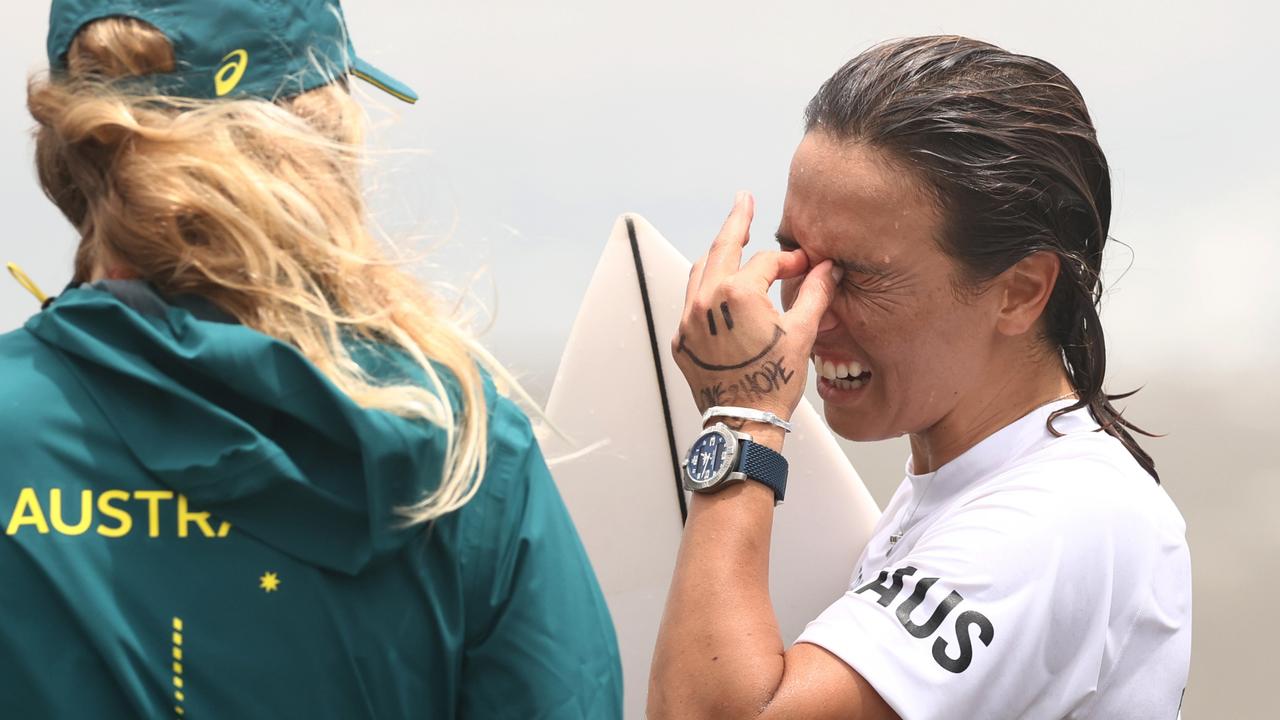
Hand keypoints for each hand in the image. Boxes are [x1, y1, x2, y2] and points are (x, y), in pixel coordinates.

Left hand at [671, 191, 841, 427]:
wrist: (743, 422)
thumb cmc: (773, 382)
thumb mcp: (802, 332)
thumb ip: (815, 293)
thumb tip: (828, 269)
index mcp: (737, 293)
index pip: (766, 262)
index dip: (790, 261)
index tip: (806, 266)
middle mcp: (706, 301)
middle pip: (721, 248)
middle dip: (736, 223)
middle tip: (744, 202)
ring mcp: (688, 321)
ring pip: (699, 272)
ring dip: (717, 255)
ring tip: (731, 242)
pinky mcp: (681, 340)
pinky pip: (690, 303)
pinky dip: (705, 288)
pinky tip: (717, 288)